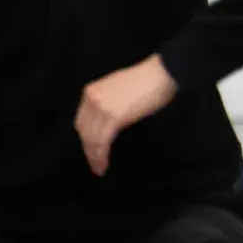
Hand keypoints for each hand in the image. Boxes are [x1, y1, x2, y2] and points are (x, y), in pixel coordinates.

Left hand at [75, 55, 178, 175]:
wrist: (161, 73)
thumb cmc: (148, 80)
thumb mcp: (119, 90)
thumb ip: (109, 104)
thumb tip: (110, 121)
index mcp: (91, 92)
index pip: (82, 122)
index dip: (85, 139)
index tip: (91, 150)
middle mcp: (92, 99)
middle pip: (84, 132)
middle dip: (88, 150)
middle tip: (95, 164)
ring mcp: (101, 108)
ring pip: (91, 139)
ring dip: (94, 156)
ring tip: (99, 168)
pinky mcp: (113, 117)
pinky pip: (102, 141)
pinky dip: (100, 155)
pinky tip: (103, 165)